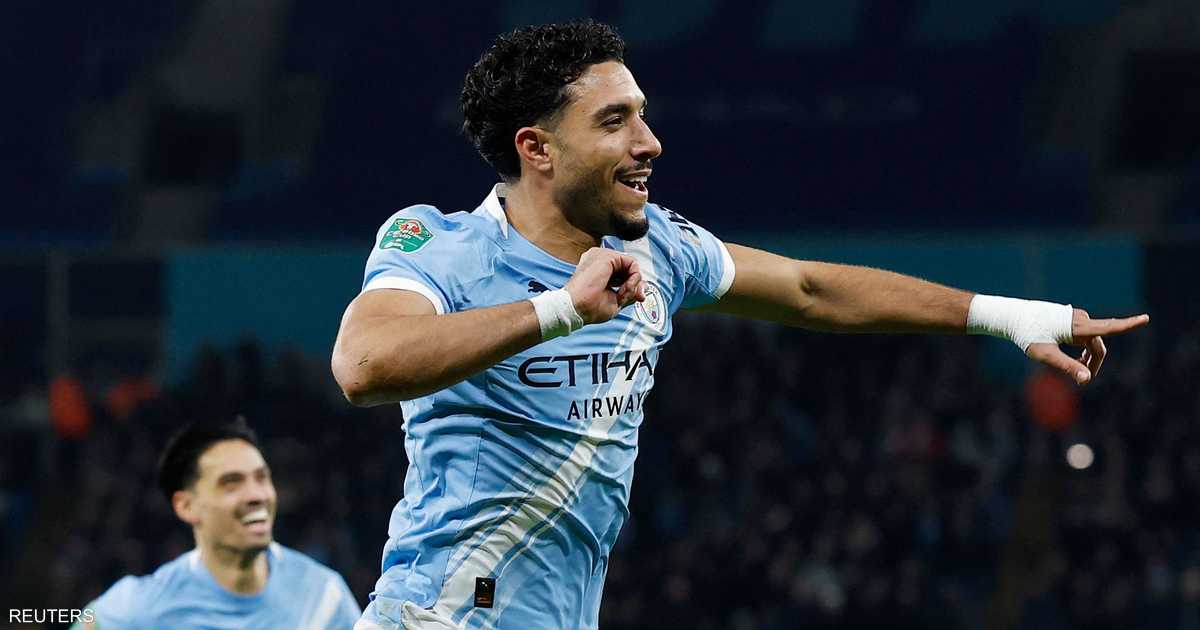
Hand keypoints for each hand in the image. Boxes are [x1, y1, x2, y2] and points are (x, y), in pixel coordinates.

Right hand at [563, 247, 645, 323]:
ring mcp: (603, 255)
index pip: (624, 272)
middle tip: (636, 297)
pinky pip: (632, 263)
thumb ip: (630, 292)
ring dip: (633, 283)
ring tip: (622, 294)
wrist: (576, 308)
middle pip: (629, 268)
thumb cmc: (589, 308)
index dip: (633, 285)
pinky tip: (625, 288)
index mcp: (598, 269)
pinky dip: (634, 277)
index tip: (636, 298)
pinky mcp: (607, 256)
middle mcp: (599, 260)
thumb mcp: (616, 302)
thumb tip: (643, 289)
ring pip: (631, 265)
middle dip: (637, 284)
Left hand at [1025, 309, 1149, 384]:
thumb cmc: (1028, 335)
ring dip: (1088, 357)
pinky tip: (1074, 358)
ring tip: (1075, 369)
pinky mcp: (1071, 318)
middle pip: (1098, 345)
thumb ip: (1067, 367)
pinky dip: (1083, 349)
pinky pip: (1085, 336)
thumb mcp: (1046, 355)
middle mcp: (1080, 319)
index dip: (1128, 325)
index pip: (1108, 327)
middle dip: (1094, 363)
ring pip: (1091, 341)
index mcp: (1077, 326)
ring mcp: (1076, 317)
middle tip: (1081, 381)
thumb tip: (1087, 379)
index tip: (1146, 319)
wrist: (1014, 317)